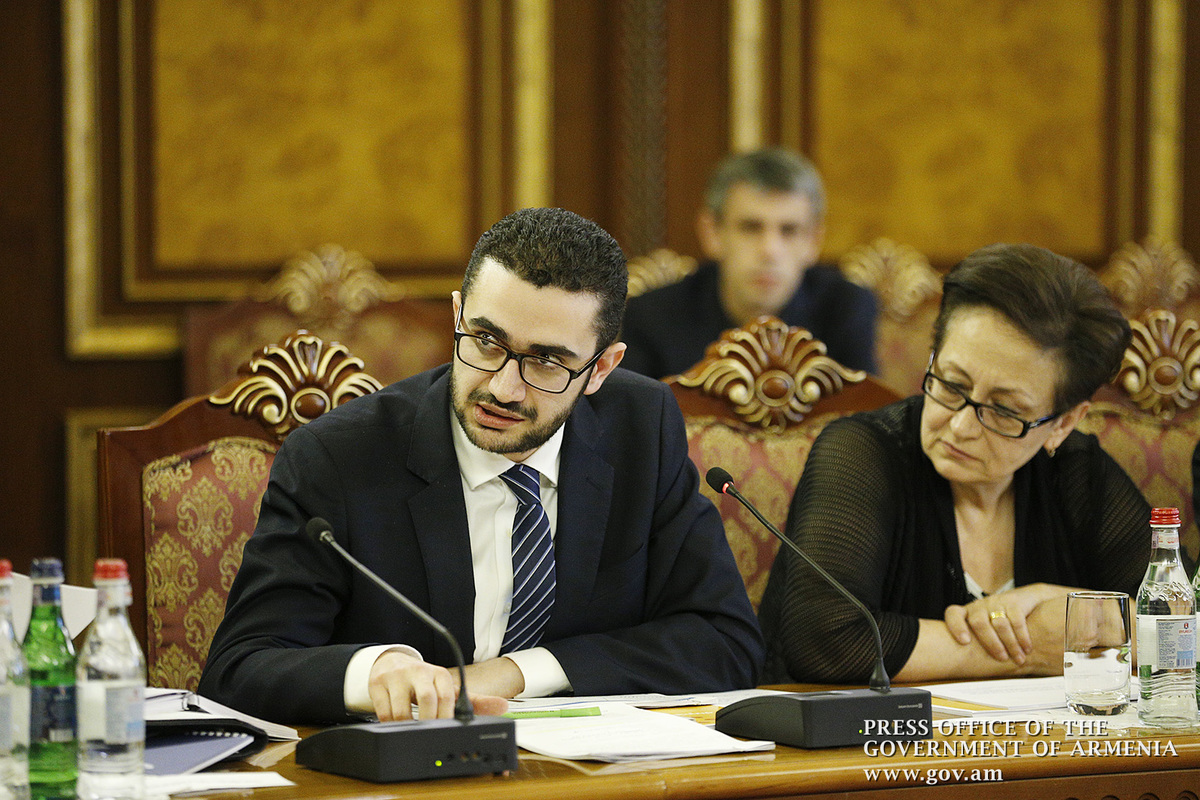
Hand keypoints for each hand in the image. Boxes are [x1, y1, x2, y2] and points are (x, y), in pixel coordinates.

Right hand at [368, 650, 509, 720]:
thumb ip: (474, 700)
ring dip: (407, 727)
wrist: (392, 662)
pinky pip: (383, 712)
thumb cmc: (424, 680)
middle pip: (426, 699)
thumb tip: (503, 707)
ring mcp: (396, 676)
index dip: (447, 716)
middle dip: (429, 721)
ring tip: (411, 730)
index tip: (446, 729)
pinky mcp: (377, 683)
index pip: (448, 695)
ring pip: (401, 710)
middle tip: (428, 733)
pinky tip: (395, 723)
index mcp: (439, 673)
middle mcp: (418, 671)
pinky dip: (390, 723)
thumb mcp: (448, 688)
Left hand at [944, 583, 1067, 664]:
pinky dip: (1022, 637)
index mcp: (967, 613)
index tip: (965, 642)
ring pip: (1000, 624)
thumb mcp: (984, 631)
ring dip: (1011, 644)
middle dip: (992, 644)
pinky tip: (1027, 648)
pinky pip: (1017, 620)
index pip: (953, 614)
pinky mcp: (1013, 601)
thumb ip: (975, 644)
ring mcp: (995, 602)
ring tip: (1019, 658)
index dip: (957, 627)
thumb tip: (969, 670)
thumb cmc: (998, 623)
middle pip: (979, 623)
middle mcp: (979, 606)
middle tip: (1002, 659)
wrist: (1023, 601)